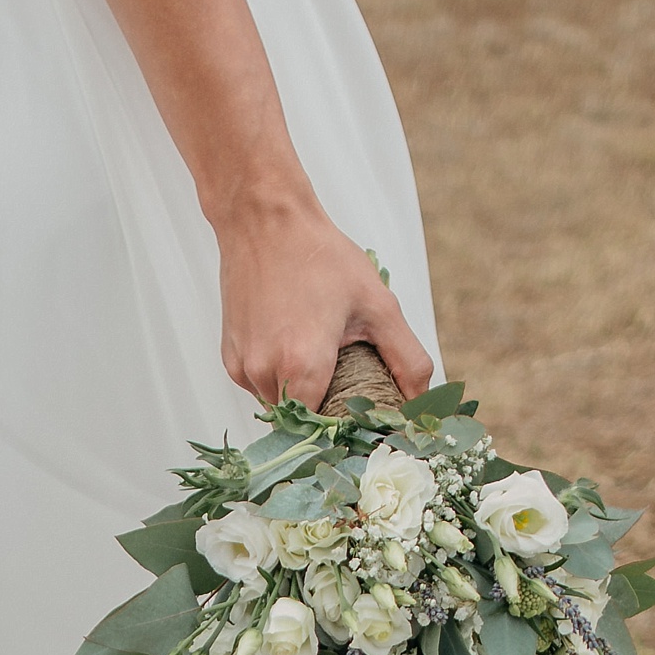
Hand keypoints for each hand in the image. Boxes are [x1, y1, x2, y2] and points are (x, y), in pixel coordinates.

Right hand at [217, 185, 434, 411]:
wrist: (263, 221)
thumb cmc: (322, 257)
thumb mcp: (378, 305)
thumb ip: (407, 359)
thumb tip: (423, 402)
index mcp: (302, 367)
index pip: (325, 432)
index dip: (346, 430)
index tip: (363, 417)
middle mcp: (266, 374)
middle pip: (303, 423)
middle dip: (326, 411)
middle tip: (348, 381)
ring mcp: (243, 367)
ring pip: (279, 407)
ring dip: (302, 394)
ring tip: (319, 354)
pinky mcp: (230, 358)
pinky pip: (260, 386)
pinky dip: (279, 377)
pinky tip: (292, 342)